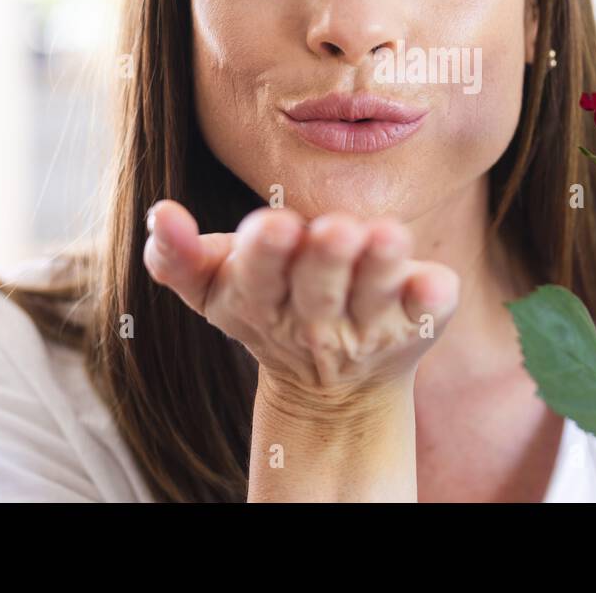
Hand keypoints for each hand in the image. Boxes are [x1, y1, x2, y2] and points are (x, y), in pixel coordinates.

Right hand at [142, 200, 458, 404]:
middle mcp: (318, 319)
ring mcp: (371, 324)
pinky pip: (428, 312)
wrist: (332, 384)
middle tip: (334, 228)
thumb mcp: (214, 286)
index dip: (266, 254)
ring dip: (381, 268)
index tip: (274, 224)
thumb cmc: (268, 304)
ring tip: (387, 236)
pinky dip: (432, 298)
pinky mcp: (417, 323)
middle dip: (326, 259)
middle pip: (320, 289)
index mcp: (261, 302)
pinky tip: (436, 283)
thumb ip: (177, 255)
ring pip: (376, 295)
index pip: (258, 278)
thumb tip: (159, 212)